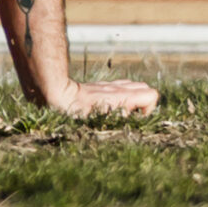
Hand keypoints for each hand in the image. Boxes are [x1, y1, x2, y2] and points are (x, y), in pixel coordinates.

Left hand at [43, 78, 160, 117]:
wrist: (56, 94)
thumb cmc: (74, 111)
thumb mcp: (96, 120)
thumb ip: (117, 117)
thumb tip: (130, 117)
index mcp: (121, 97)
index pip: (151, 95)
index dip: (148, 110)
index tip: (134, 121)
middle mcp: (119, 89)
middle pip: (146, 89)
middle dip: (143, 105)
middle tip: (128, 119)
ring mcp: (111, 86)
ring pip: (134, 87)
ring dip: (133, 100)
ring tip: (119, 114)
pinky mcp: (102, 87)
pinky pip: (121, 88)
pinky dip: (122, 97)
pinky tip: (108, 108)